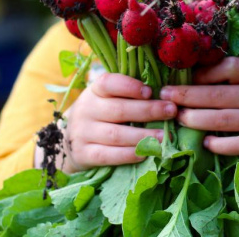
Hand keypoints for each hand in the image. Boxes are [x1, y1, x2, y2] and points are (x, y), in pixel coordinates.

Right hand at [54, 73, 177, 171]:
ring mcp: (82, 133)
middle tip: (171, 111)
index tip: (150, 91)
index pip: (108, 83)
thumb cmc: (99, 116)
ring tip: (165, 136)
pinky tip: (145, 153)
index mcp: (94, 91)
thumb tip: (163, 93)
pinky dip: (128, 155)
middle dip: (148, 111)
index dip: (129, 86)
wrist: (67, 142)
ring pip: (116, 134)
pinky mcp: (83, 154)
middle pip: (119, 110)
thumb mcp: (106, 99)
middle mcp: (86, 109)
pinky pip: (108, 155)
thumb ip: (127, 95)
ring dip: (143, 136)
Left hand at [160, 57, 238, 214]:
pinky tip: (205, 143)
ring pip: (223, 119)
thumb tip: (195, 78)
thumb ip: (238, 81)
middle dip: (186, 95)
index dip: (205, 71)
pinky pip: (238, 144)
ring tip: (177, 119)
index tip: (185, 75)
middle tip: (164, 96)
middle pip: (217, 94)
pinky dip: (220, 144)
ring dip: (196, 119)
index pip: (230, 66)